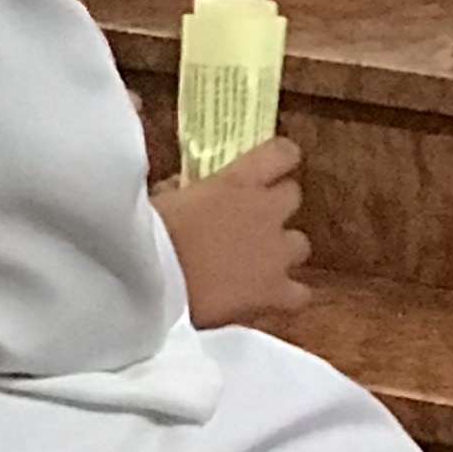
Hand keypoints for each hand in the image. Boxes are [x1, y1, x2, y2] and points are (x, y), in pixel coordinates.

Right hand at [151, 137, 310, 326]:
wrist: (156, 283)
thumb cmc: (151, 233)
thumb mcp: (165, 196)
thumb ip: (184, 188)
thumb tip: (183, 186)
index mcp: (241, 179)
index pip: (283, 153)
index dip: (281, 157)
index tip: (272, 164)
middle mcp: (266, 210)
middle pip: (293, 196)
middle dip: (276, 205)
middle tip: (252, 218)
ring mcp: (276, 253)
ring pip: (300, 244)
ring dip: (283, 249)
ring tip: (260, 261)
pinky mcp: (275, 292)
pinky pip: (299, 294)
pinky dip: (288, 295)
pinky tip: (269, 298)